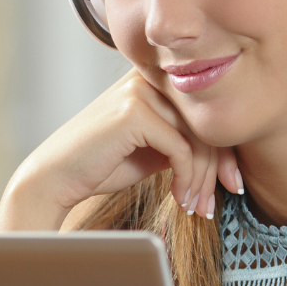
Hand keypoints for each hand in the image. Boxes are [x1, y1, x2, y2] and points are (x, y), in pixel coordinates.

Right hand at [0, 69, 242, 231]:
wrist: (55, 178)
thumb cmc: (101, 165)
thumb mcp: (153, 149)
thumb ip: (183, 138)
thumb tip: (228, 153)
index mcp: (152, 80)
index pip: (205, 111)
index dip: (224, 150)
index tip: (230, 184)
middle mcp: (147, 78)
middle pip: (207, 121)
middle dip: (217, 168)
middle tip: (217, 202)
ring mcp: (140, 91)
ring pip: (198, 137)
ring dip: (202, 179)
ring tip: (196, 207)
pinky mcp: (134, 112)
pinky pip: (181, 148)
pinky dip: (187, 178)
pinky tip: (180, 198)